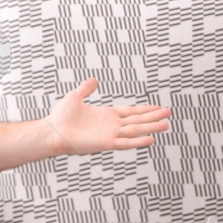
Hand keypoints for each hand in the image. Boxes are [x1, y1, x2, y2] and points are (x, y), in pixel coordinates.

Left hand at [44, 77, 171, 154]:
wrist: (52, 131)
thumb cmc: (61, 117)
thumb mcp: (75, 96)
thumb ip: (86, 88)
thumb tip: (94, 80)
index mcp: (107, 115)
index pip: (131, 112)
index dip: (145, 110)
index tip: (158, 108)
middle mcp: (111, 125)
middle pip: (138, 120)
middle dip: (154, 117)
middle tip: (169, 114)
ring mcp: (110, 134)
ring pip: (135, 130)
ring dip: (151, 127)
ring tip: (166, 124)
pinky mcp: (106, 143)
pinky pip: (125, 142)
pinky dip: (138, 141)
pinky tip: (151, 139)